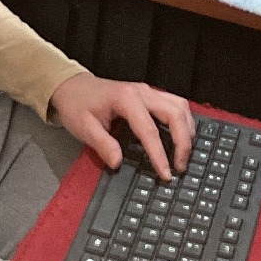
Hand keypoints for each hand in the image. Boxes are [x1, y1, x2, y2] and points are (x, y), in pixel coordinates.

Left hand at [49, 74, 195, 180]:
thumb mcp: (84, 127)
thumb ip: (103, 145)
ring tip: (184, 154)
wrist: (73, 86)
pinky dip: (183, 122)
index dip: (159, 154)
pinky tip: (181, 137)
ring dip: (187, 130)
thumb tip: (118, 163)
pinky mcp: (150, 95)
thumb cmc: (78, 104)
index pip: (149, 130)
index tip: (166, 173)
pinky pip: (175, 104)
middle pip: (175, 113)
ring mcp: (148, 91)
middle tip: (180, 166)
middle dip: (183, 142)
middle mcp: (142, 92)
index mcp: (126, 99)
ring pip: (180, 106)